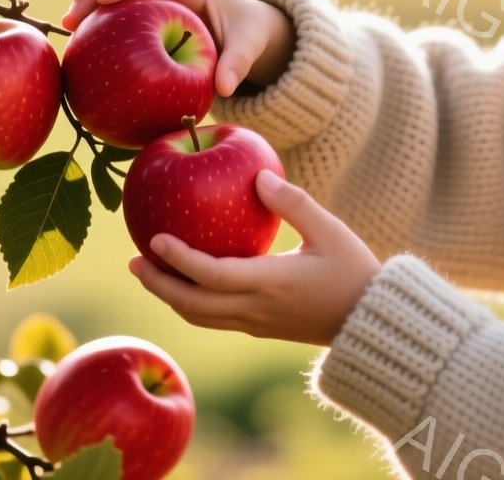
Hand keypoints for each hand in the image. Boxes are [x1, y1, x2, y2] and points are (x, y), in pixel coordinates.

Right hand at [61, 0, 291, 95]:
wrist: (250, 31)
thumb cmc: (249, 33)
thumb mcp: (250, 44)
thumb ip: (239, 63)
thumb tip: (224, 89)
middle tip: (70, 18)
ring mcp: (154, 2)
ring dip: (88, 7)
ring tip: (66, 32)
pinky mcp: (147, 20)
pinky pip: (119, 20)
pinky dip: (99, 31)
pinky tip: (82, 55)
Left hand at [126, 171, 381, 346]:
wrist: (370, 321)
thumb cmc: (354, 271)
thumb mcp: (330, 230)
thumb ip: (293, 202)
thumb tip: (258, 175)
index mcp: (270, 284)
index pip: (210, 276)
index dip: (178, 259)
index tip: (154, 238)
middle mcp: (256, 309)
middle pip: (191, 304)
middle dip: (157, 284)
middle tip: (133, 261)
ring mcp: (256, 323)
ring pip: (199, 317)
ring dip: (170, 297)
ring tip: (149, 273)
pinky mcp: (261, 328)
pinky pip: (214, 318)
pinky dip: (191, 303)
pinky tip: (188, 283)